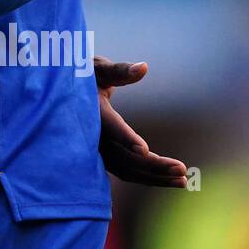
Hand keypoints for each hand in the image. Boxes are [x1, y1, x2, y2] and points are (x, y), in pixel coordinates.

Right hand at [94, 57, 187, 186]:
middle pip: (123, 156)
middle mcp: (92, 135)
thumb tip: (143, 67)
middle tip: (182, 170)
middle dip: (152, 165)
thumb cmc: (87, 75)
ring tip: (182, 181)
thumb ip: (120, 70)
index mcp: (92, 110)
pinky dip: (145, 177)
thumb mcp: (100, 68)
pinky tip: (166, 179)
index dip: (125, 138)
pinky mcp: (103, 158)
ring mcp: (96, 150)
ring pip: (125, 170)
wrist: (66, 92)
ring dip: (153, 177)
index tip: (144, 150)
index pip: (110, 126)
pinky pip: (124, 171)